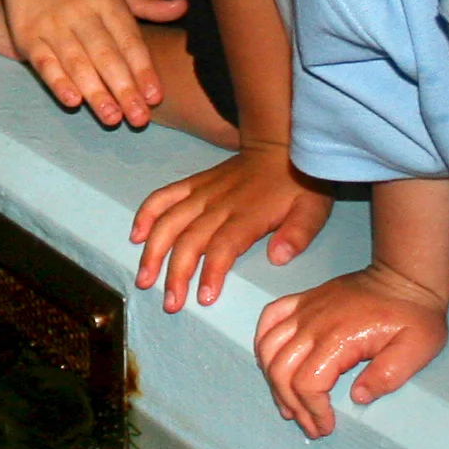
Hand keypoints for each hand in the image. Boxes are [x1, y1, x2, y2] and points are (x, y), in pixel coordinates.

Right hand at [0, 0, 187, 127]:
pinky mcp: (27, 34)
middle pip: (106, 56)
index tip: (155, 96)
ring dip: (95, 93)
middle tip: (138, 119)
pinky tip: (71, 100)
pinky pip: (44, 62)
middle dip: (124, 89)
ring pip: (77, 63)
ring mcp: (52, 24)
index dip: (143, 70)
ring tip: (111, 118)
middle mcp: (81, 12)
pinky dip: (57, 81)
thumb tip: (182, 8)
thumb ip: (144, 0)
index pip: (129, 40)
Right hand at [131, 143, 332, 312]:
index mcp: (247, 216)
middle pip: (188, 241)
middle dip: (175, 274)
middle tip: (170, 303)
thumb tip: (278, 257)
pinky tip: (136, 237)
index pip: (222, 247)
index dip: (210, 273)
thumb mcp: (312, 210)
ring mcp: (201, 193)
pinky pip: (162, 197)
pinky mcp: (192, 184)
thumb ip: (298, 234)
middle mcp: (218, 206)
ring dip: (153, 252)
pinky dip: (146, 215)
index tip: (203, 298)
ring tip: (144, 278)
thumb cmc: (299, 184)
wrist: (281, 146)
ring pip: (168, 223)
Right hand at [254, 263, 448, 437]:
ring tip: (288, 402)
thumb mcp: (417, 349)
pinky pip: (268, 320)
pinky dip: (262, 344)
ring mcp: (302, 311)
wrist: (404, 277)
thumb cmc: (414, 316)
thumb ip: (388, 376)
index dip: (312, 410)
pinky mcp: (300, 301)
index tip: (326, 426)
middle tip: (308, 424)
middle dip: (291, 404)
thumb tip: (357, 397)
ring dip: (272, 381)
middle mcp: (312, 325)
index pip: (307, 383)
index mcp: (339, 339)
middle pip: (280, 371)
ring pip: (268, 350)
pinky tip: (270, 361)